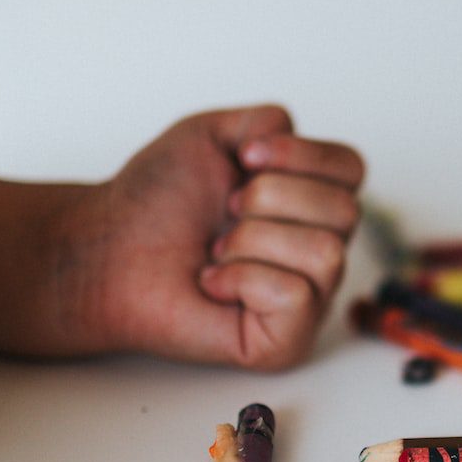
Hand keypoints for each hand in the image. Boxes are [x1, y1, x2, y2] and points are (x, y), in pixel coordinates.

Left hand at [0, 104, 364, 369]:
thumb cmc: (156, 201)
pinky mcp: (286, 340)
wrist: (109, 249)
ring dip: (253, 241)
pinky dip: (244, 279)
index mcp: (310, 202)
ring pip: (327, 253)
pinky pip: (296, 295)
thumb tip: (293, 138)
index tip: (245, 161)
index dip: (303, 156)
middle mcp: (318, 249)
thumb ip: (268, 121)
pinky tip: (214, 283)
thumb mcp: (213, 134)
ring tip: (217, 252)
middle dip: (269, 200)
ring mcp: (308, 299)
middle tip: (225, 216)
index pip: (352, 168)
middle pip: (346, 210)